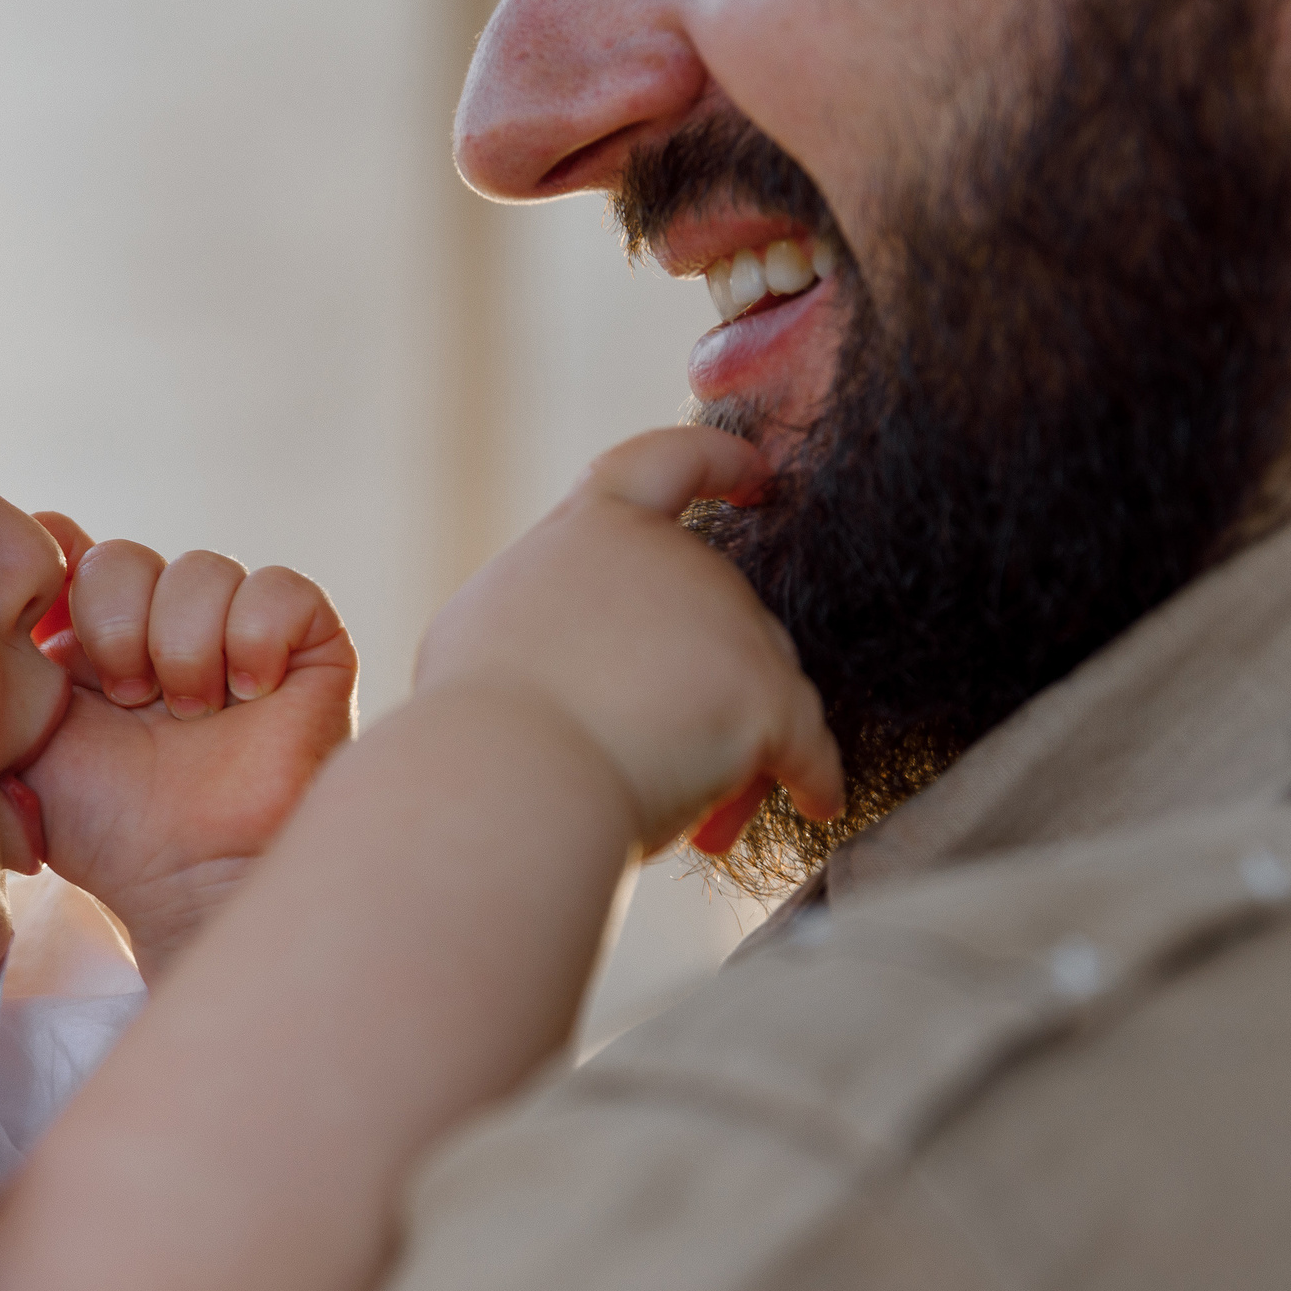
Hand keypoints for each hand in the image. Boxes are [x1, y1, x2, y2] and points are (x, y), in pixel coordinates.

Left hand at [21, 515, 355, 975]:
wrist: (190, 877)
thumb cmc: (108, 829)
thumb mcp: (26, 740)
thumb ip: (4, 667)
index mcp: (97, 641)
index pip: (70, 549)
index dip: (59, 572)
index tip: (52, 633)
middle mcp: (166, 627)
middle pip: (125, 556)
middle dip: (114, 625)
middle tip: (129, 699)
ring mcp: (239, 632)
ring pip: (201, 567)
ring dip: (183, 644)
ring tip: (192, 713)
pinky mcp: (310, 646)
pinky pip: (279, 589)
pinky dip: (255, 636)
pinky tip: (249, 694)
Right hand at [416, 428, 843, 852]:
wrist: (507, 777)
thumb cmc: (476, 722)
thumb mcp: (488, 628)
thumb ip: (545, 608)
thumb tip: (558, 631)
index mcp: (594, 529)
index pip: (666, 464)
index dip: (719, 463)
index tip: (757, 475)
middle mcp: (673, 560)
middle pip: (719, 617)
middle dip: (702, 690)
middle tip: (669, 765)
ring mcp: (726, 623)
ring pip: (764, 683)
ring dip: (738, 749)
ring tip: (705, 827)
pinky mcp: (765, 696)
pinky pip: (809, 745)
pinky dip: (812, 777)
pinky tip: (813, 804)